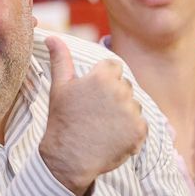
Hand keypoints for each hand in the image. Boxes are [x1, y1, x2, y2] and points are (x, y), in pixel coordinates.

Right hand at [39, 36, 146, 195]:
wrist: (68, 158)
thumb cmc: (62, 121)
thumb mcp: (59, 87)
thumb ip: (60, 59)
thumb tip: (53, 37)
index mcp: (102, 77)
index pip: (114, 66)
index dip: (103, 80)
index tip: (92, 95)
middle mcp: (120, 91)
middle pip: (124, 86)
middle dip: (114, 96)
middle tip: (95, 113)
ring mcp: (132, 111)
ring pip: (133, 105)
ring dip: (123, 113)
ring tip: (103, 127)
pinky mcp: (140, 131)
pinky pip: (140, 124)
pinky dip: (130, 131)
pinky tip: (112, 137)